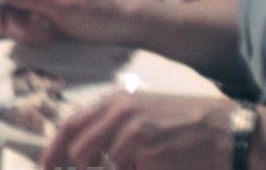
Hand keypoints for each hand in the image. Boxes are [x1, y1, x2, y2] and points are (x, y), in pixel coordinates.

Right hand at [0, 0, 129, 46]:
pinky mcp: (38, 12)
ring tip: (46, 38)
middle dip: (13, 21)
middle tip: (35, 35)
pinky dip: (28, 34)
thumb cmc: (97, 14)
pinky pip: (21, 23)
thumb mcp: (65, 7)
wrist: (119, 28)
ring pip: (10, 14)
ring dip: (23, 31)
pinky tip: (46, 39)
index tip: (3, 21)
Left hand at [43, 92, 232, 169]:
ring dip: (109, 169)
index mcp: (114, 102)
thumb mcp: (143, 113)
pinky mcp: (144, 149)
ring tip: (134, 163)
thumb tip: (82, 153)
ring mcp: (130, 130)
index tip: (45, 166)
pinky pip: (118, 169)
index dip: (53, 148)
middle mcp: (118, 112)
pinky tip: (151, 166)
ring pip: (97, 164)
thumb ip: (112, 127)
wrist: (221, 130)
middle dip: (75, 168)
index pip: (71, 124)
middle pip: (78, 148)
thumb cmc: (182, 125)